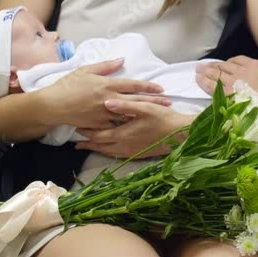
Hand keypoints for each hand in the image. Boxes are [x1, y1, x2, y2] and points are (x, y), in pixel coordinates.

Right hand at [44, 59, 170, 129]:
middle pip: (136, 101)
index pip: (133, 85)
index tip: (161, 88)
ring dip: (143, 115)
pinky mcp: (99, 124)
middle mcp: (109, 99)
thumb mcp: (86, 70)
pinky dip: (127, 125)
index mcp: (107, 84)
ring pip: (129, 115)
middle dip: (154, 102)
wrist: (53, 105)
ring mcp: (104, 113)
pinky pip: (116, 125)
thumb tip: (122, 60)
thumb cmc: (68, 85)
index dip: (148, 87)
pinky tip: (138, 127)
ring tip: (157, 115)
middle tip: (168, 103)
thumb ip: (105, 65)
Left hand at [76, 99, 192, 158]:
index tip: (76, 129)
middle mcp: (124, 146)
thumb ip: (125, 105)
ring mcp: (131, 152)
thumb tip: (106, 102)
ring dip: (97, 148)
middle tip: (77, 141)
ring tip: (87, 146)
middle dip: (88, 143)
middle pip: (101, 145)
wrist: (180, 136)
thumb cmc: (163, 119)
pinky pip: (117, 155)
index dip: (87, 132)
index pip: (99, 135)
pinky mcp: (138, 154)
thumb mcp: (145, 108)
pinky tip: (109, 149)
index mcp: (123, 134)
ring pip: (108, 152)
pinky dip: (108, 152)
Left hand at [195, 56, 257, 106]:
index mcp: (255, 66)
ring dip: (206, 71)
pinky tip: (198, 80)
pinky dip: (203, 82)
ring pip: (215, 74)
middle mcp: (241, 71)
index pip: (238, 60)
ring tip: (198, 71)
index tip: (224, 65)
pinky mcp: (226, 96)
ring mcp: (233, 83)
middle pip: (223, 66)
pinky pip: (211, 86)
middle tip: (203, 66)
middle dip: (213, 66)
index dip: (229, 62)